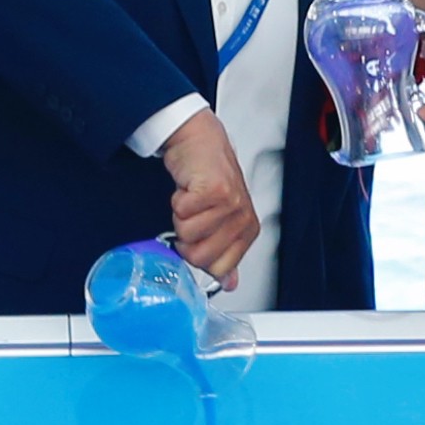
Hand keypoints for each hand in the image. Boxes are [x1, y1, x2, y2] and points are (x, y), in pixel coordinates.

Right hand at [155, 109, 256, 282]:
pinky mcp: (214, 190)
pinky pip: (181, 212)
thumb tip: (228, 283)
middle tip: (193, 215)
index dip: (196, 254)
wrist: (200, 142)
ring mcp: (230, 205)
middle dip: (185, 237)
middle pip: (199, 256)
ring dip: (181, 215)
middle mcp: (242, 219)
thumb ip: (223, 254)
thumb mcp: (221, 219)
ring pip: (187, 234)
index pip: (217, 269)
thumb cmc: (208, 177)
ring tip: (192, 199)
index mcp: (246, 232)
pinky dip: (178, 200)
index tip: (197, 236)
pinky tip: (189, 188)